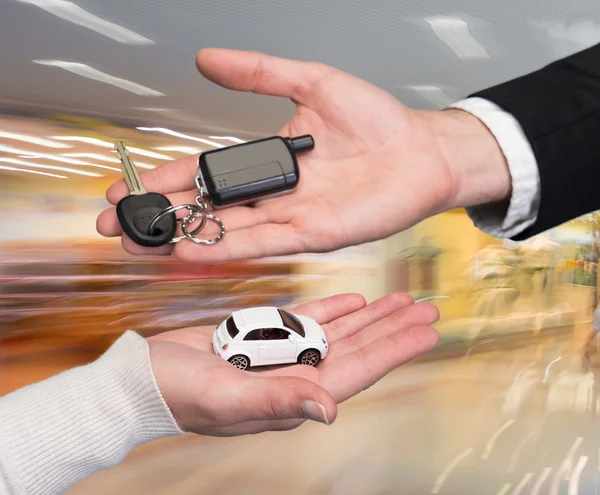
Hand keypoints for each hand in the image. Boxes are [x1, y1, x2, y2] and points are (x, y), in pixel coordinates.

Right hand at [97, 48, 509, 261]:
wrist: (419, 150)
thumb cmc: (375, 120)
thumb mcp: (311, 82)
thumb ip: (258, 73)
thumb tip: (206, 59)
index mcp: (267, 161)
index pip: (203, 172)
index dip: (164, 181)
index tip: (127, 188)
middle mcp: (272, 194)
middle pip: (205, 209)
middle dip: (158, 218)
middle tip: (114, 225)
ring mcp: (289, 217)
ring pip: (224, 231)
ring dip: (180, 239)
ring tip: (138, 243)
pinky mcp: (311, 235)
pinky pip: (261, 243)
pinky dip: (224, 247)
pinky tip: (188, 251)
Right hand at [146, 292, 438, 434]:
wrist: (141, 379)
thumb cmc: (175, 394)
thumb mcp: (225, 398)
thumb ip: (277, 400)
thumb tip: (329, 409)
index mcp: (292, 395)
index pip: (357, 369)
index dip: (394, 350)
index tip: (426, 331)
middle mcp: (293, 376)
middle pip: (356, 348)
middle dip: (392, 328)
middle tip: (425, 309)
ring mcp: (279, 356)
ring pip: (337, 332)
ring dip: (369, 317)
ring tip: (399, 301)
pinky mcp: (261, 337)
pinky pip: (304, 320)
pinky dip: (330, 309)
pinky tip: (353, 301)